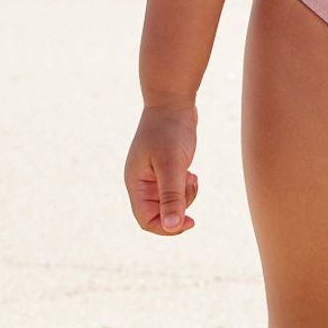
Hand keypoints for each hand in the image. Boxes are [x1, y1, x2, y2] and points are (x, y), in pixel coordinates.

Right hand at [125, 101, 198, 234]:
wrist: (173, 100)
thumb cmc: (170, 130)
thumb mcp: (172, 165)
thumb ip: (171, 196)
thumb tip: (172, 227)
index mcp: (136, 184)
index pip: (146, 220)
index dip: (166, 227)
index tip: (189, 222)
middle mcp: (141, 183)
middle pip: (159, 213)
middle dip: (179, 207)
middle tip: (190, 184)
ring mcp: (153, 176)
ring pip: (170, 202)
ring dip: (185, 196)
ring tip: (191, 175)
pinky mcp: (165, 169)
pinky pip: (176, 190)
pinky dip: (186, 186)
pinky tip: (191, 171)